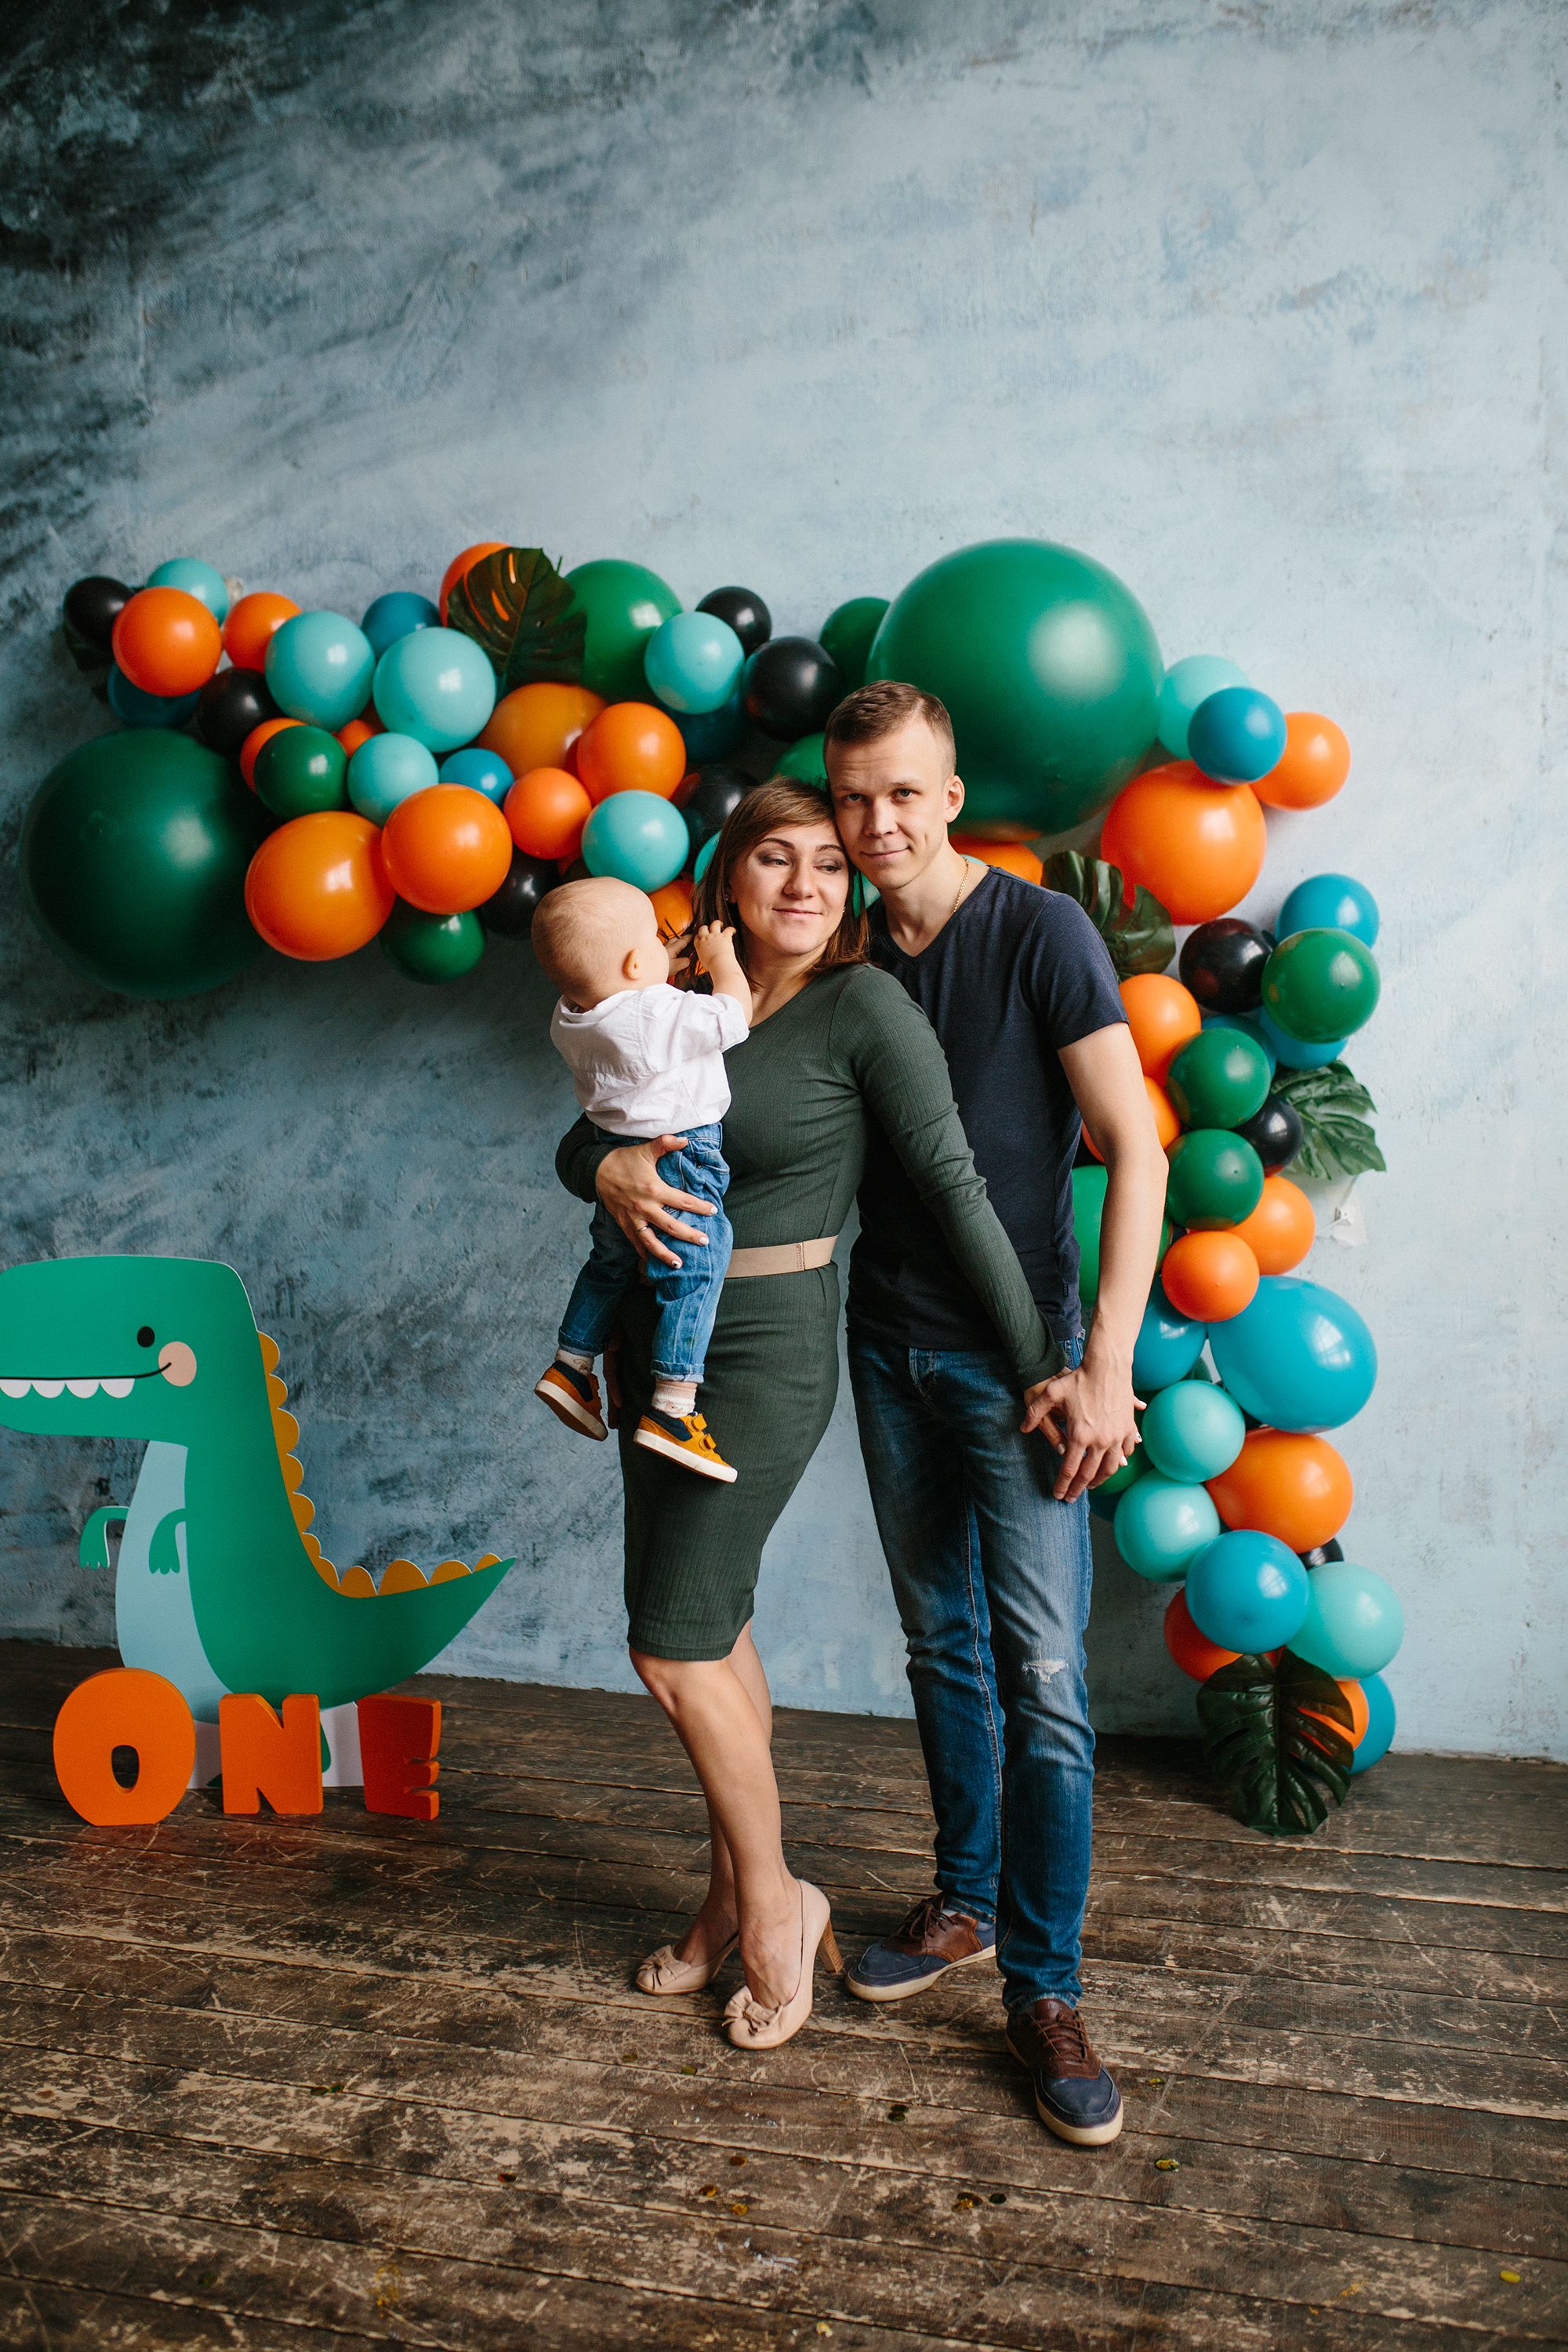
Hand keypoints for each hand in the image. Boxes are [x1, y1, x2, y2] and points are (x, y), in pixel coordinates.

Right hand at [595, 1136, 713, 1268]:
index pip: (683, 1201)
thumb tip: (686, 1139)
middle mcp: (645, 1207)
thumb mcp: (646, 1150)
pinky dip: (645, 1253)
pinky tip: (652, 1261)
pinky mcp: (624, 1224)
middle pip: (671, 1226)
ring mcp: (633, 1218)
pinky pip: (636, 1242)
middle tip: (704, 1242)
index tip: (713, 1211)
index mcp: (654, 1189)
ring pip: (651, 1241)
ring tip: (679, 1264)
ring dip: (665, 1254)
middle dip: (689, 1235)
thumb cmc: (624, 1160)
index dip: (699, 1206)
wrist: (596, 1171)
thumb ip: (666, 1143)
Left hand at [664, 928, 694, 984]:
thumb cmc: (661, 969)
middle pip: (677, 938)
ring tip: (683, 947)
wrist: (649, 971)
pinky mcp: (659, 950)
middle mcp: (667, 945)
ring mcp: (663, 947)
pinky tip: (674, 952)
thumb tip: (689, 959)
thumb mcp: (676, 967)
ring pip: (672, 941)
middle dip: (684, 939)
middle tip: (690, 942)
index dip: (690, 937)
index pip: (684, 939)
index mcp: (672, 947)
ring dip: (678, 942)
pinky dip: (673, 946)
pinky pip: (668, 945)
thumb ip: (685, 962)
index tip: (696, 936)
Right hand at [694, 920, 739, 978]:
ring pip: (714, 924)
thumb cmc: (712, 967)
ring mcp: (715, 936)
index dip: (699, 936)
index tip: (702, 937)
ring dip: (717, 923)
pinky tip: (733, 931)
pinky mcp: (724, 936)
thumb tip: (707, 961)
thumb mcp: (704, 962)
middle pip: (703, 928)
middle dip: (706, 927)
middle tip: (710, 928)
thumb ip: (704, 958)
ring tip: (721, 924)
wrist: (719, 965)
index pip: (697, 937)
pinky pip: (728, 929)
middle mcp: (706, 938)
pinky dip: (731, 929)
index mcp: (699, 946)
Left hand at [1022, 1358, 1144, 1502]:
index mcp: (1079, 1435)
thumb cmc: (1078, 1379)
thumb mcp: (1050, 1394)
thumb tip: (1023, 1428)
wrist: (1108, 1366)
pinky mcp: (1127, 1428)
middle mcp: (1099, 1441)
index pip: (1068, 1469)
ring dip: (1100, 1480)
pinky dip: (1119, 1461)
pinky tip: (1113, 1464)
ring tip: (1091, 1485)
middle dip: (1079, 1490)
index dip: (1062, 1485)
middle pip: (1088, 1474)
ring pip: (1110, 1468)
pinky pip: (1125, 1452)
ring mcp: (1116, 1436)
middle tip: (1072, 1498)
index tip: (1058, 1495)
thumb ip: (1034, 1413)